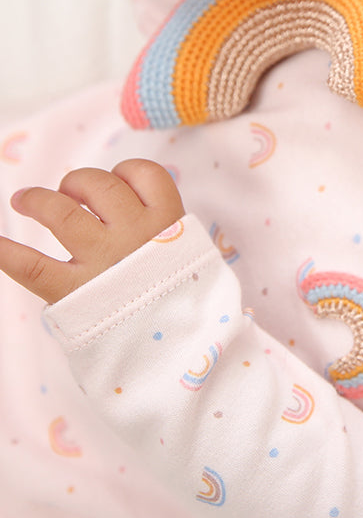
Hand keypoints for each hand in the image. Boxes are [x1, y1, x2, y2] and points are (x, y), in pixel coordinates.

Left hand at [0, 159, 184, 303]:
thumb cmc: (179, 296)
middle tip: (69, 192)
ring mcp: (102, 260)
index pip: (146, 174)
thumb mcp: (188, 255)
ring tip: (24, 201)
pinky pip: (31, 265)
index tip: (117, 181)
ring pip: (62, 213)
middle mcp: (135, 234)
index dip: (125, 171)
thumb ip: (164, 229)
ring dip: (38, 200)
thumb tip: (134, 204)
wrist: (178, 346)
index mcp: (168, 223)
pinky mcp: (73, 291)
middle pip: (101, 185)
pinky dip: (4, 252)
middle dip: (78, 181)